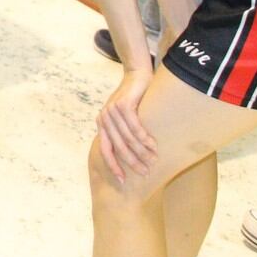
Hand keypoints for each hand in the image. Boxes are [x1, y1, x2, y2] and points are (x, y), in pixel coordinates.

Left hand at [96, 67, 156, 183]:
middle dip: (133, 162)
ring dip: (142, 151)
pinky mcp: (122, 104)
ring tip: (154, 160)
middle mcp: (104, 118)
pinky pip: (135, 127)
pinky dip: (145, 138)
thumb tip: (131, 157)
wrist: (136, 74)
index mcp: (102, 124)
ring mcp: (111, 110)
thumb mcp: (125, 118)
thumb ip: (123, 133)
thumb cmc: (133, 99)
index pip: (105, 150)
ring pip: (128, 139)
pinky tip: (153, 145)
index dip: (113, 167)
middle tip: (146, 172)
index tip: (123, 182)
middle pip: (118, 147)